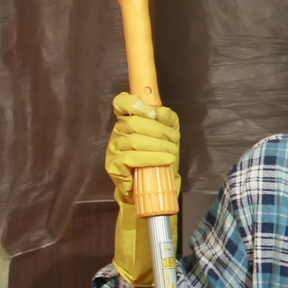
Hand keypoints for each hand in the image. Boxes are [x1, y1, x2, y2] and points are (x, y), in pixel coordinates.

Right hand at [105, 92, 178, 206]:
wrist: (155, 184)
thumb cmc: (160, 156)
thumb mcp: (169, 133)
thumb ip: (167, 119)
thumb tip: (161, 111)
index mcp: (128, 120)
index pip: (121, 103)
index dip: (134, 104)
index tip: (152, 113)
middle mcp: (117, 132)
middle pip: (133, 122)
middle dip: (158, 130)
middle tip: (173, 138)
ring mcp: (114, 149)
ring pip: (133, 141)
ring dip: (158, 145)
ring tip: (172, 151)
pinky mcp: (114, 165)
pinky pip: (131, 158)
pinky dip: (152, 157)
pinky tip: (165, 159)